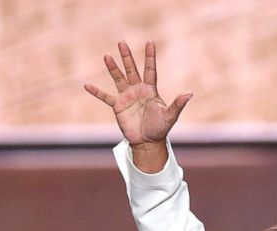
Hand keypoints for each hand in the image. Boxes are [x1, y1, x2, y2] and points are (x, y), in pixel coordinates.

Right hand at [84, 40, 191, 168]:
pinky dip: (96, 92)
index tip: (150, 42)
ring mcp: (126, 97)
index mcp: (150, 90)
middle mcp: (137, 90)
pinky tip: (86, 86)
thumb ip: (178, 104)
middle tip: (122, 42)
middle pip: (131, 69)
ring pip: (118, 78)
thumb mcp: (170, 116)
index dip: (150, 56)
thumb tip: (190, 94)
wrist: (148, 142)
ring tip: (107, 56)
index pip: (150, 70)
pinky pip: (105, 97)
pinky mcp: (117, 106)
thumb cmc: (160, 128)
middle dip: (127, 57)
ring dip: (113, 68)